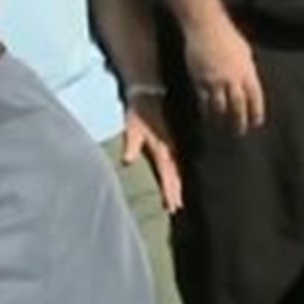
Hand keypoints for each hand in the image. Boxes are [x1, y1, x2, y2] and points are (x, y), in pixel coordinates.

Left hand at [123, 94, 183, 213]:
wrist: (147, 95)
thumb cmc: (138, 113)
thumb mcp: (133, 128)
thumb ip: (131, 145)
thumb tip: (127, 161)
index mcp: (162, 149)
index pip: (168, 174)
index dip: (170, 190)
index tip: (172, 205)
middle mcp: (169, 150)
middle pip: (174, 175)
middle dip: (174, 192)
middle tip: (175, 208)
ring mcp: (170, 147)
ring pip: (176, 170)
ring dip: (176, 186)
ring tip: (177, 202)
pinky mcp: (168, 144)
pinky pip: (175, 163)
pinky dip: (176, 174)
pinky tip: (177, 181)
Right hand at [184, 15, 265, 134]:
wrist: (207, 27)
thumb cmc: (228, 37)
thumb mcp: (245, 53)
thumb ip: (247, 70)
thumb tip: (249, 84)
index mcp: (248, 72)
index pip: (255, 98)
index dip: (256, 113)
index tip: (256, 123)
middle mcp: (233, 79)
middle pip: (238, 107)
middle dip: (239, 122)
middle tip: (239, 132)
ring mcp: (216, 81)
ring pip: (220, 108)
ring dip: (221, 121)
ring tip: (221, 129)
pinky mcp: (200, 80)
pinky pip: (203, 102)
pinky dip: (206, 112)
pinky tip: (206, 117)